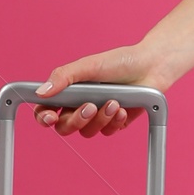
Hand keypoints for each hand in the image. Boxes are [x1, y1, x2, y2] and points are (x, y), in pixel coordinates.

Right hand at [34, 46, 158, 136]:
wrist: (151, 66)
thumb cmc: (119, 62)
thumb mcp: (89, 65)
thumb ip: (64, 77)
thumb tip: (41, 92)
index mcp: (69, 92)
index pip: (47, 110)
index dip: (44, 117)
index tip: (50, 117)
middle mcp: (80, 105)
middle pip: (65, 127)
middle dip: (76, 120)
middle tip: (90, 106)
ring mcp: (97, 116)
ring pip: (87, 132)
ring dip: (100, 119)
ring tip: (114, 102)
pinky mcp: (114, 123)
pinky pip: (107, 132)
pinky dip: (115, 121)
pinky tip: (123, 108)